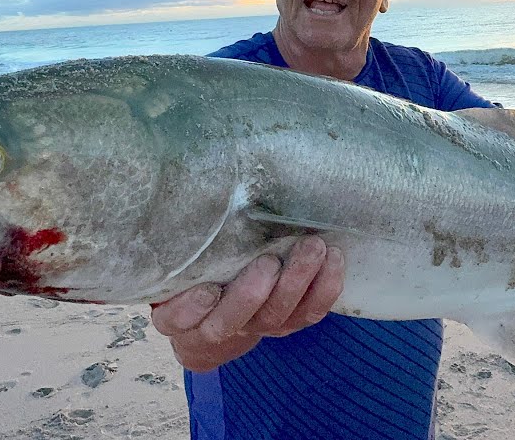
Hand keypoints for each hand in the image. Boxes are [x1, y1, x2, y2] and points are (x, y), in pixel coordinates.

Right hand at [149, 236, 344, 372]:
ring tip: (312, 248)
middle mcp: (217, 326)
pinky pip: (308, 314)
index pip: (180, 318)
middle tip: (269, 261)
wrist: (220, 303)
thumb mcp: (184, 256)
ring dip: (296, 282)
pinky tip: (334, 259)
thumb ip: (187, 237)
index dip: (193, 308)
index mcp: (180, 314)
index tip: (207, 289)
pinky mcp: (287, 322)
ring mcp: (255, 326)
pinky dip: (324, 289)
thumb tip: (194, 187)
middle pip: (232, 321)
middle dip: (252, 293)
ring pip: (275, 317)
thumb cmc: (197, 267)